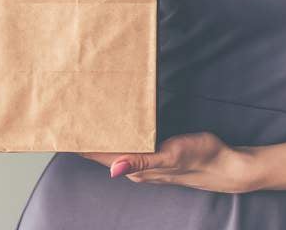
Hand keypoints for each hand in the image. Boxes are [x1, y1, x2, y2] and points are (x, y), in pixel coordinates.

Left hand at [78, 132, 258, 193]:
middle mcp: (137, 168)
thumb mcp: (172, 155)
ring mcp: (146, 163)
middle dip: (85, 138)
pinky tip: (115, 126)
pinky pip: (129, 145)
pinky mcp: (155, 155)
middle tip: (68, 116)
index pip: (100, 156)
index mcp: (136, 169)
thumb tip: (113, 169)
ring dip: (100, 136)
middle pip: (103, 153)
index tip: (61, 130)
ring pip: (115, 148)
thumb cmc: (200, 158)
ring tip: (83, 119)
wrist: (223, 165)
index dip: (80, 144)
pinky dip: (118, 135)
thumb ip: (142, 161)